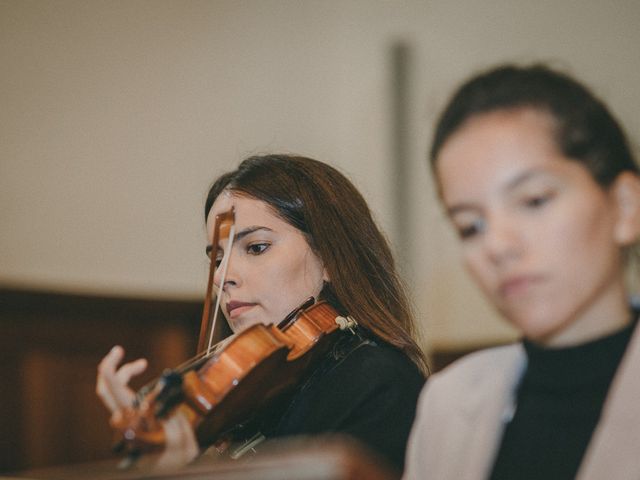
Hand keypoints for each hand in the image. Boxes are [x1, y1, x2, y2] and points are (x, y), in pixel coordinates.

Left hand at [96, 346, 198, 468]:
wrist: (170, 473)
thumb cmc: (173, 458)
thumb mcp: (177, 435)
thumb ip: (168, 414)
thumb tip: (156, 396)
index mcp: (131, 422)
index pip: (113, 390)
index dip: (111, 368)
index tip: (117, 352)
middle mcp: (124, 421)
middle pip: (106, 389)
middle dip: (113, 368)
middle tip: (120, 351)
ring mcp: (126, 423)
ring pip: (115, 394)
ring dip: (126, 375)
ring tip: (142, 364)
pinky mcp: (131, 424)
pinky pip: (125, 401)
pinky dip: (131, 386)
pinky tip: (148, 387)